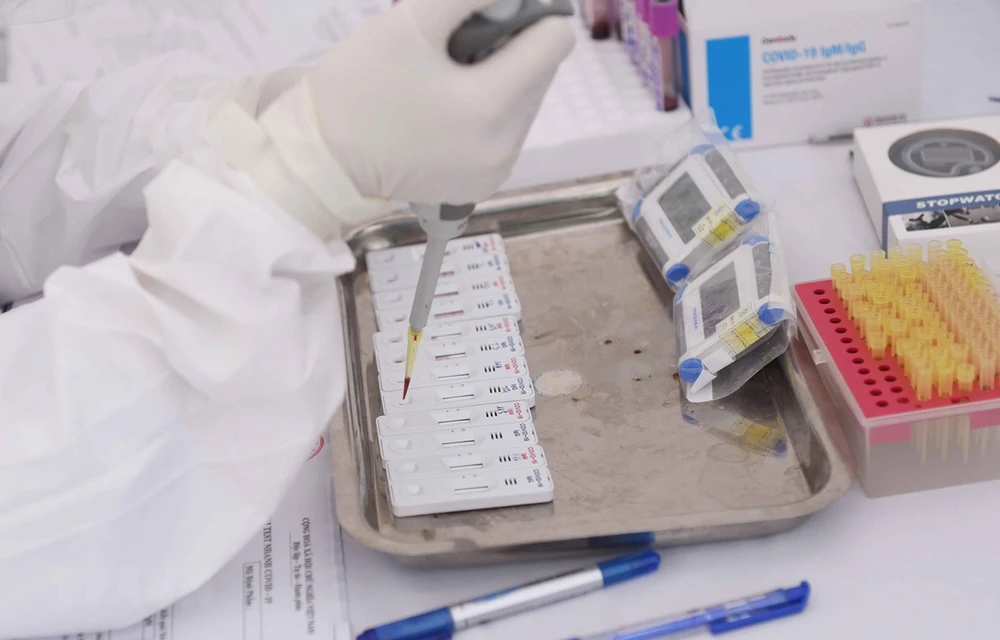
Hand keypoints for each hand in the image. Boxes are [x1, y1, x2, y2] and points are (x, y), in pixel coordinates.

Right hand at [308, 0, 574, 204]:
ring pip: (524, 104)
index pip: (556, 41)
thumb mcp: (409, 23)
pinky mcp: (482, 186)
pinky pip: (505, 135)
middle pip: (540, 73)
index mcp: (491, 104)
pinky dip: (487, 115)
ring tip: (446, 82)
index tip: (488, 15)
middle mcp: (505, 145)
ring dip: (499, 82)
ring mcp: (495, 170)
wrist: (322, 161)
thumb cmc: (358, 88)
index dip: (530, 15)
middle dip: (508, 50)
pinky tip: (446, 112)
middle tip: (452, 50)